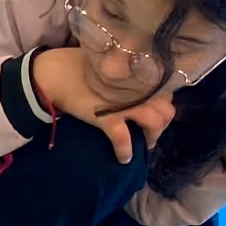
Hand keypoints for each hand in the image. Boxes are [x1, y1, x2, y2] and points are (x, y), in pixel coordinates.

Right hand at [32, 47, 177, 164]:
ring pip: (153, 123)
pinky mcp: (108, 118)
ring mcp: (126, 104)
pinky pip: (123, 139)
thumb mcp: (114, 66)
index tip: (157, 111)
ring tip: (145, 145)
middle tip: (152, 131)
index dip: (164, 104)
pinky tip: (124, 159)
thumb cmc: (82, 68)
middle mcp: (140, 89)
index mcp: (142, 75)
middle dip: (162, 124)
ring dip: (152, 137)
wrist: (58, 75)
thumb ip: (130, 74)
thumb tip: (138, 84)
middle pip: (166, 110)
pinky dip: (125, 151)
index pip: (167, 90)